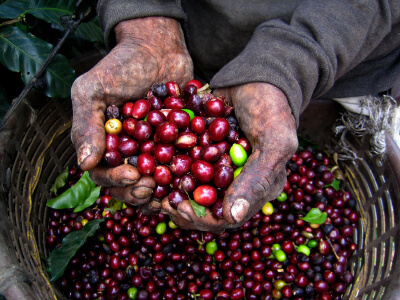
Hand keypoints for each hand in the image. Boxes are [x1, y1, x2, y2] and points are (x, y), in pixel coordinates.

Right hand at [71, 17, 192, 207]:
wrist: (158, 48)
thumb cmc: (121, 65)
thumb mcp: (93, 89)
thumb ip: (86, 124)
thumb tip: (85, 164)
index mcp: (104, 143)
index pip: (103, 173)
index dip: (115, 181)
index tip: (133, 176)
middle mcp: (127, 151)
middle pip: (128, 185)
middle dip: (138, 192)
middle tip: (150, 188)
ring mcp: (152, 150)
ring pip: (153, 183)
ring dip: (159, 193)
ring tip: (169, 194)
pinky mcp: (176, 145)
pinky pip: (178, 167)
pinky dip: (182, 178)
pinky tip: (189, 182)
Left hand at [161, 82, 297, 231]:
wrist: (256, 74)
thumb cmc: (271, 108)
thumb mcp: (273, 143)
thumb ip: (256, 180)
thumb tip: (232, 218)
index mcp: (256, 188)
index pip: (227, 218)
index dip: (202, 218)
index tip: (179, 207)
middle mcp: (234, 182)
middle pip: (205, 209)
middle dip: (182, 208)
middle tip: (161, 201)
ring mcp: (216, 166)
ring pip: (190, 190)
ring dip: (170, 192)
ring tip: (153, 187)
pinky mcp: (202, 150)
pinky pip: (183, 166)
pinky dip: (168, 168)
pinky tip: (152, 164)